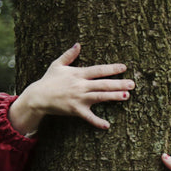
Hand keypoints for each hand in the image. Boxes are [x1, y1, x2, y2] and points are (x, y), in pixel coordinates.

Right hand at [9, 43, 133, 133]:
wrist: (38, 97)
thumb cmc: (49, 80)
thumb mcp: (57, 64)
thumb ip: (69, 55)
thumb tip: (78, 44)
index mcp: (78, 73)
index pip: (98, 70)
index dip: (112, 68)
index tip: (124, 67)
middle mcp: (81, 85)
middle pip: (103, 84)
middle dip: (119, 83)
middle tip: (133, 84)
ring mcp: (79, 98)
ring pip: (100, 97)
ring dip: (113, 96)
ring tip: (126, 96)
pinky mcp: (75, 110)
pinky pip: (88, 117)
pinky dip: (97, 121)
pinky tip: (107, 125)